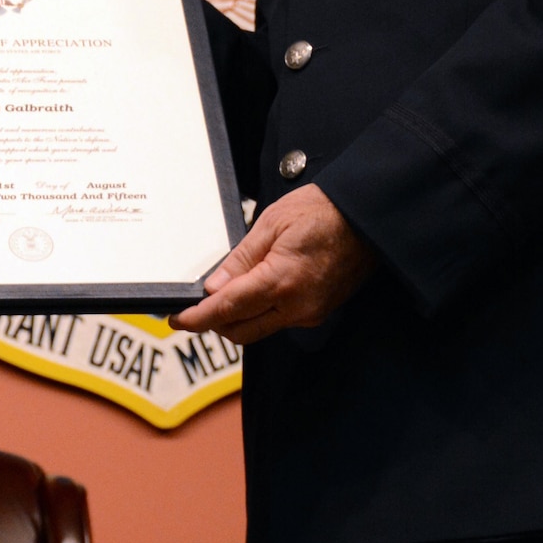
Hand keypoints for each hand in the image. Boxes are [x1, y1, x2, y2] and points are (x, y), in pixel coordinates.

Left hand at [171, 186, 375, 343]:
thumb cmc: (321, 211)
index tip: (177, 320)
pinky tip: (252, 292)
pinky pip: (279, 321)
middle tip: (194, 308)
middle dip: (213, 323)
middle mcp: (297, 307)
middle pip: (241, 331)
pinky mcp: (319, 312)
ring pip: (260, 329)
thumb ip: (239, 261)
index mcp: (281, 283)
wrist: (366, 216)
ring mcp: (310, 313)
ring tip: (223, 295)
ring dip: (237, 319)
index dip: (197, 319)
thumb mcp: (270, 225)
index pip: (227, 310)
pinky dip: (259, 313)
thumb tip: (213, 288)